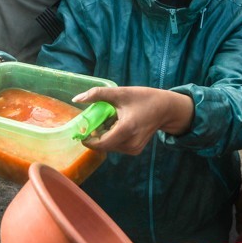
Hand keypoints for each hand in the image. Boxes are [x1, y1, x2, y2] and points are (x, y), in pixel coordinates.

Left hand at [74, 87, 193, 155]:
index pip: (100, 143)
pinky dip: (112, 137)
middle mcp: (130, 143)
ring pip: (109, 146)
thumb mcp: (120, 93)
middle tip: (94, 120)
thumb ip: (97, 94)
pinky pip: (116, 146)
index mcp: (126, 129)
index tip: (81, 129)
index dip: (87, 139)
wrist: (166, 108)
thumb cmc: (144, 98)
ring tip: (109, 120)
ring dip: (103, 136)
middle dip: (95, 135)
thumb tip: (76, 99)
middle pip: (103, 145)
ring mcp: (134, 149)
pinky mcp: (135, 150)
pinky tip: (117, 125)